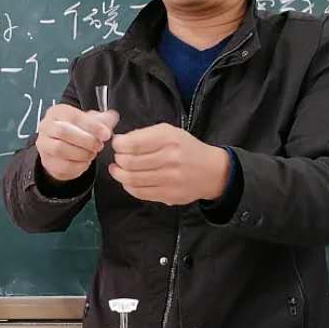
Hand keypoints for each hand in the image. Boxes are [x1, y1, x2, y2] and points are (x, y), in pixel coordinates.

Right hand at [36, 103, 119, 182]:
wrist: (62, 149)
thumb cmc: (76, 131)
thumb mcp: (90, 122)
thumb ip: (103, 119)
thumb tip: (112, 116)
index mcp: (58, 112)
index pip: (74, 116)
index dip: (92, 126)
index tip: (106, 134)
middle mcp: (46, 126)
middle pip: (63, 132)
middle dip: (86, 140)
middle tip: (99, 146)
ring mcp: (44, 144)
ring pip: (60, 149)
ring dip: (81, 153)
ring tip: (92, 153)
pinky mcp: (47, 161)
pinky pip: (61, 165)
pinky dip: (77, 165)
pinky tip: (85, 162)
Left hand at [109, 123, 230, 205]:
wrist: (211, 171)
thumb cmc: (187, 149)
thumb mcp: (170, 132)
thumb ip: (145, 135)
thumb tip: (121, 142)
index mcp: (168, 139)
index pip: (133, 143)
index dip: (118, 145)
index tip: (117, 144)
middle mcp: (170, 159)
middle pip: (130, 162)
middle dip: (118, 160)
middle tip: (117, 158)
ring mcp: (169, 179)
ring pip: (132, 179)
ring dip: (119, 174)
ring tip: (117, 170)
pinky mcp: (168, 195)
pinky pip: (140, 192)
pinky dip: (128, 186)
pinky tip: (127, 181)